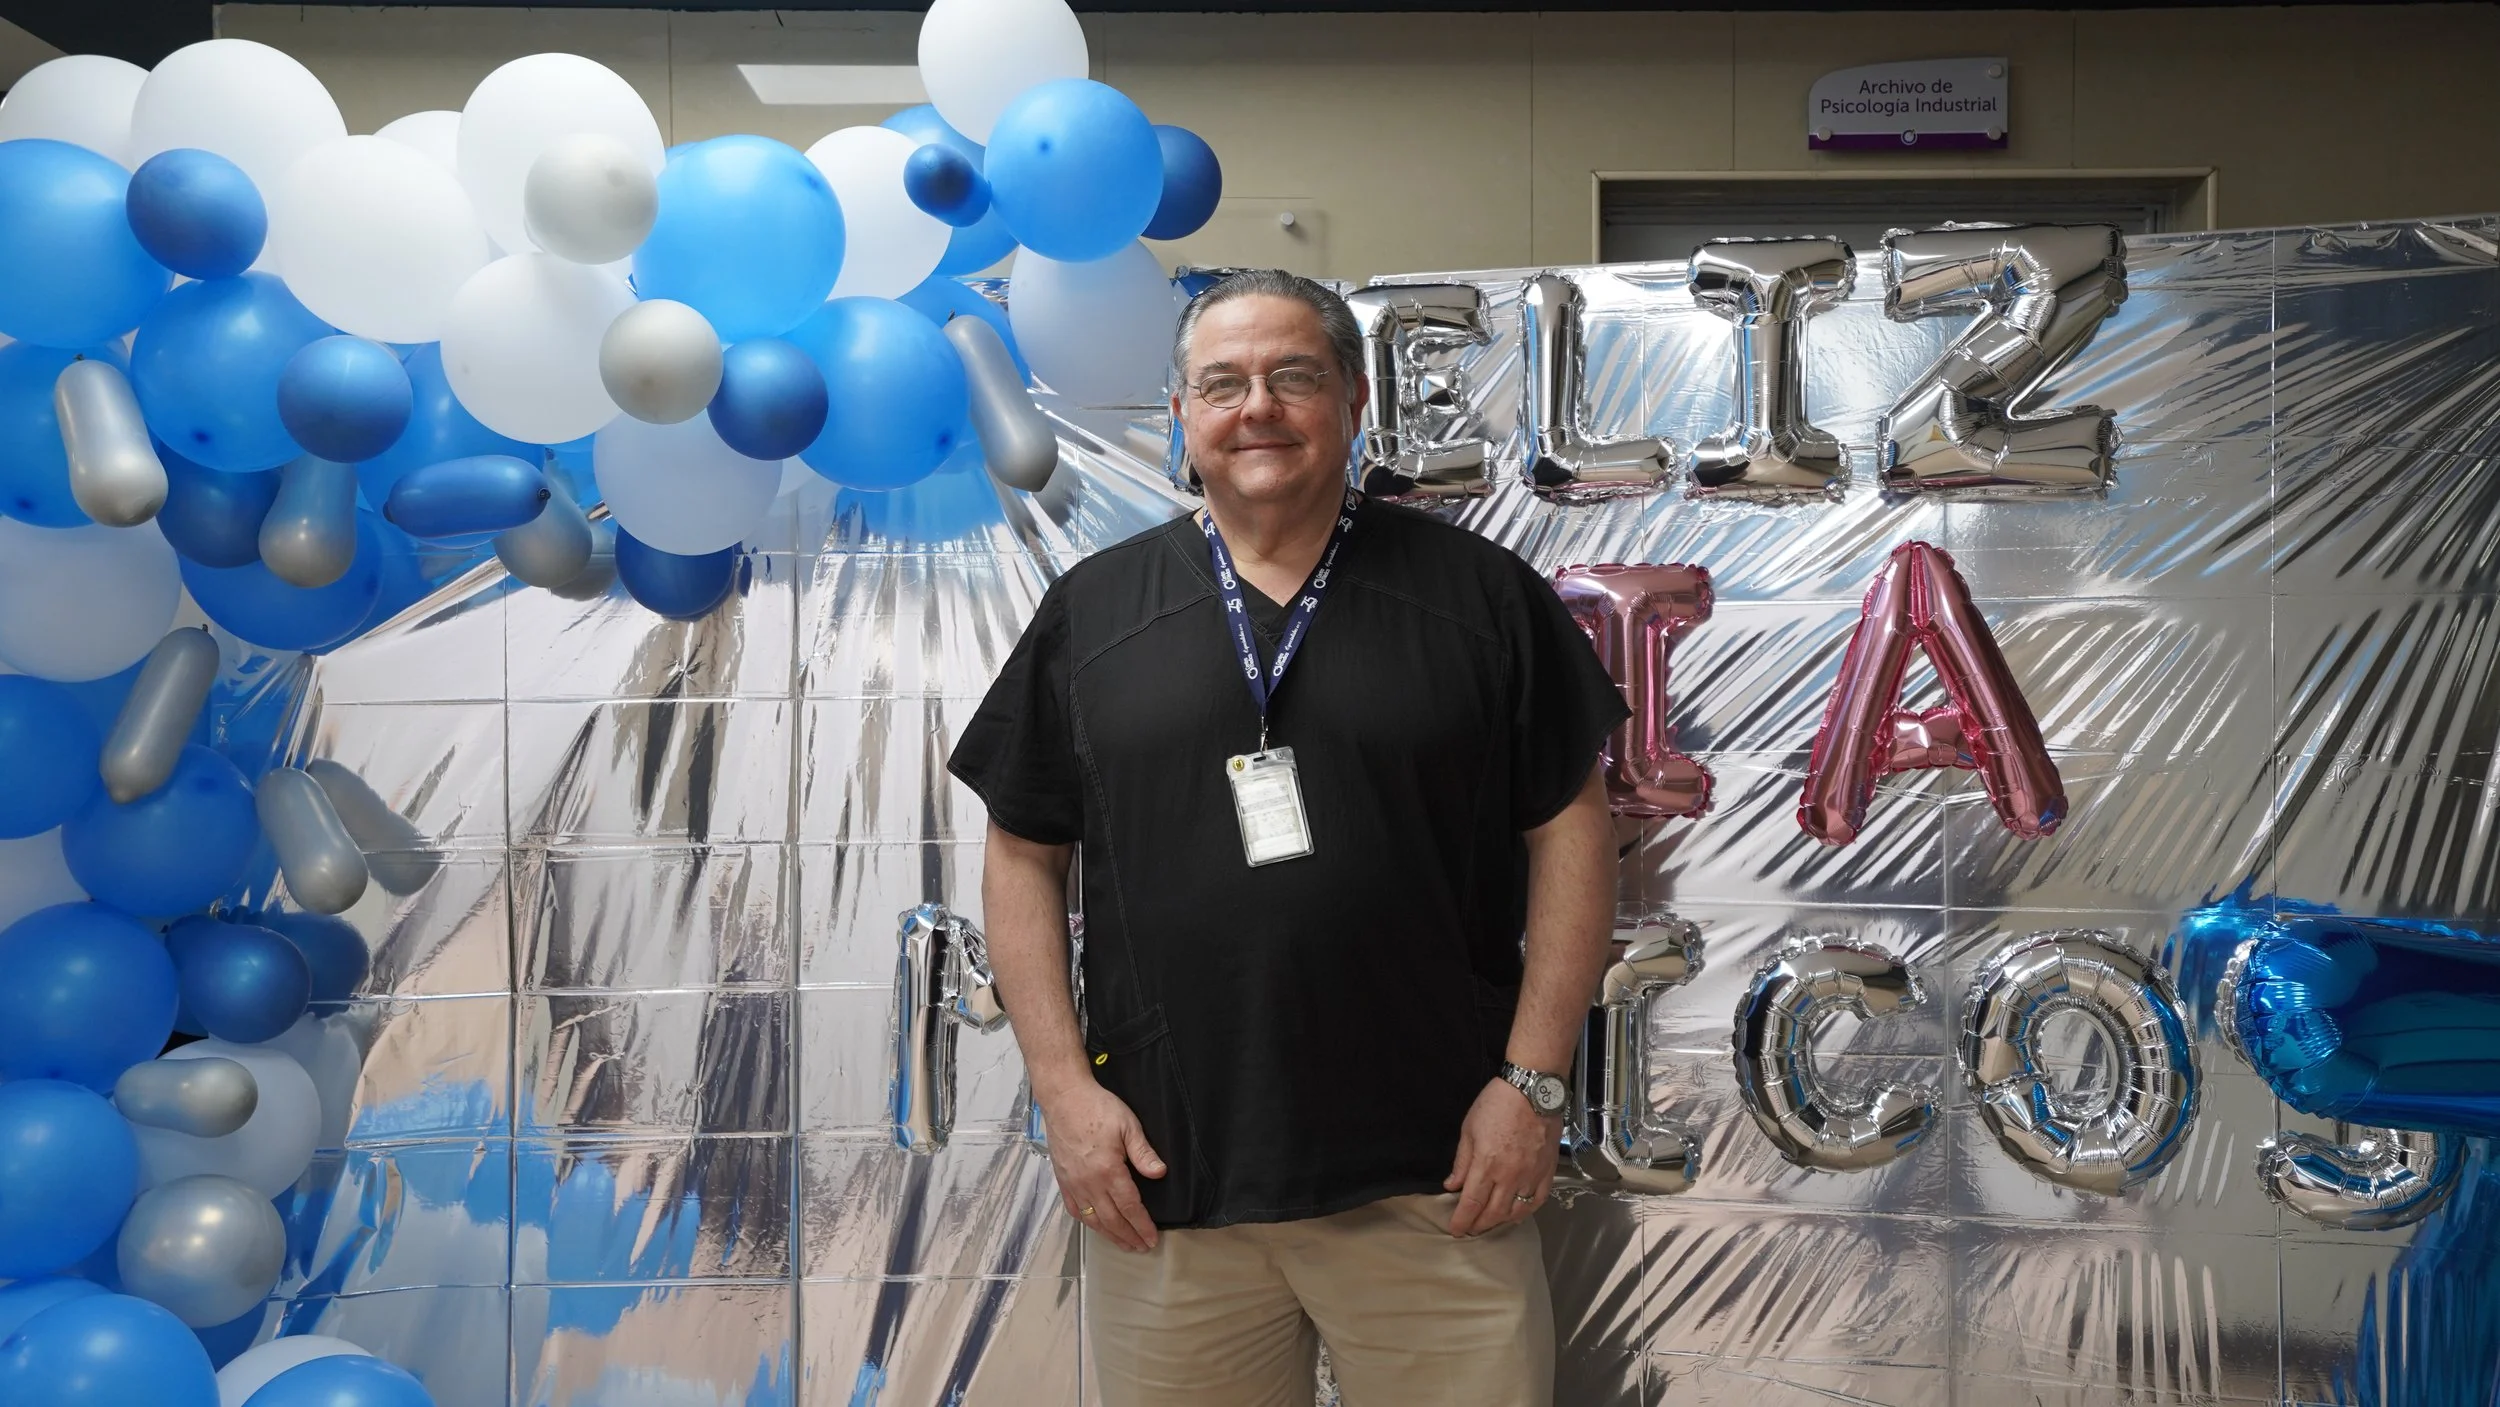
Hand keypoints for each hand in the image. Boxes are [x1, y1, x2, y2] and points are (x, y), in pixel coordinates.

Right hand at [1039, 1080, 1165, 1252]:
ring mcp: (1073, 1184)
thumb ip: (1143, 1153)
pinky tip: (1096, 1227)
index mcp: (1108, 1171)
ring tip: (1124, 1244)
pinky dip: (1088, 1222)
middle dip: (1129, 1236)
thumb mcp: (1128, 1125)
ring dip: (1110, 1235)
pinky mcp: (1062, 1180)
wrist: (1064, 1098)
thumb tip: (1160, 1173)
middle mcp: (1089, 1183)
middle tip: (1142, 1247)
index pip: (1129, 1207)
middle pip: (1112, 1219)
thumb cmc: (1097, 1108)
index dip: (1142, 1225)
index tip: (1152, 1238)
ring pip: (1093, 1219)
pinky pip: (1075, 1209)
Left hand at [1443, 1077, 1562, 1236]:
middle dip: (1479, 1225)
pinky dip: (1526, 1211)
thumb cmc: (1497, 1104)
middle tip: (1470, 1229)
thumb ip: (1462, 1162)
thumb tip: (1452, 1185)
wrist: (1534, 1089)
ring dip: (1501, 1221)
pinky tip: (1516, 1213)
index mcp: (1486, 1164)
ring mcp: (1531, 1175)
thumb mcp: (1469, 1128)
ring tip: (1490, 1223)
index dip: (1462, 1221)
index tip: (1455, 1230)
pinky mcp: (1548, 1171)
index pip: (1472, 1203)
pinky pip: (1538, 1200)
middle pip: (1493, 1213)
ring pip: (1516, 1211)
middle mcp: (1509, 1176)